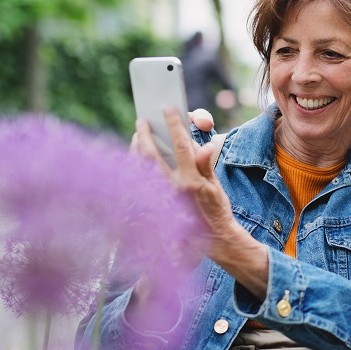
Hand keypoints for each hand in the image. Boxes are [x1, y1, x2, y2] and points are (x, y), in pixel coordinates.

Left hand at [142, 107, 269, 297]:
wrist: (210, 240)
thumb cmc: (216, 211)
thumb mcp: (215, 187)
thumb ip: (206, 165)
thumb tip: (206, 145)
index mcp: (190, 182)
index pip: (181, 145)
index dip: (174, 123)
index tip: (168, 108)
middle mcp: (171, 190)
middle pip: (150, 155)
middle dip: (144, 134)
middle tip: (141, 121)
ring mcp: (158, 200)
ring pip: (139, 168)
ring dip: (136, 149)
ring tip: (137, 137)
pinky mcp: (151, 206)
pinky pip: (137, 182)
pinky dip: (134, 167)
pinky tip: (135, 158)